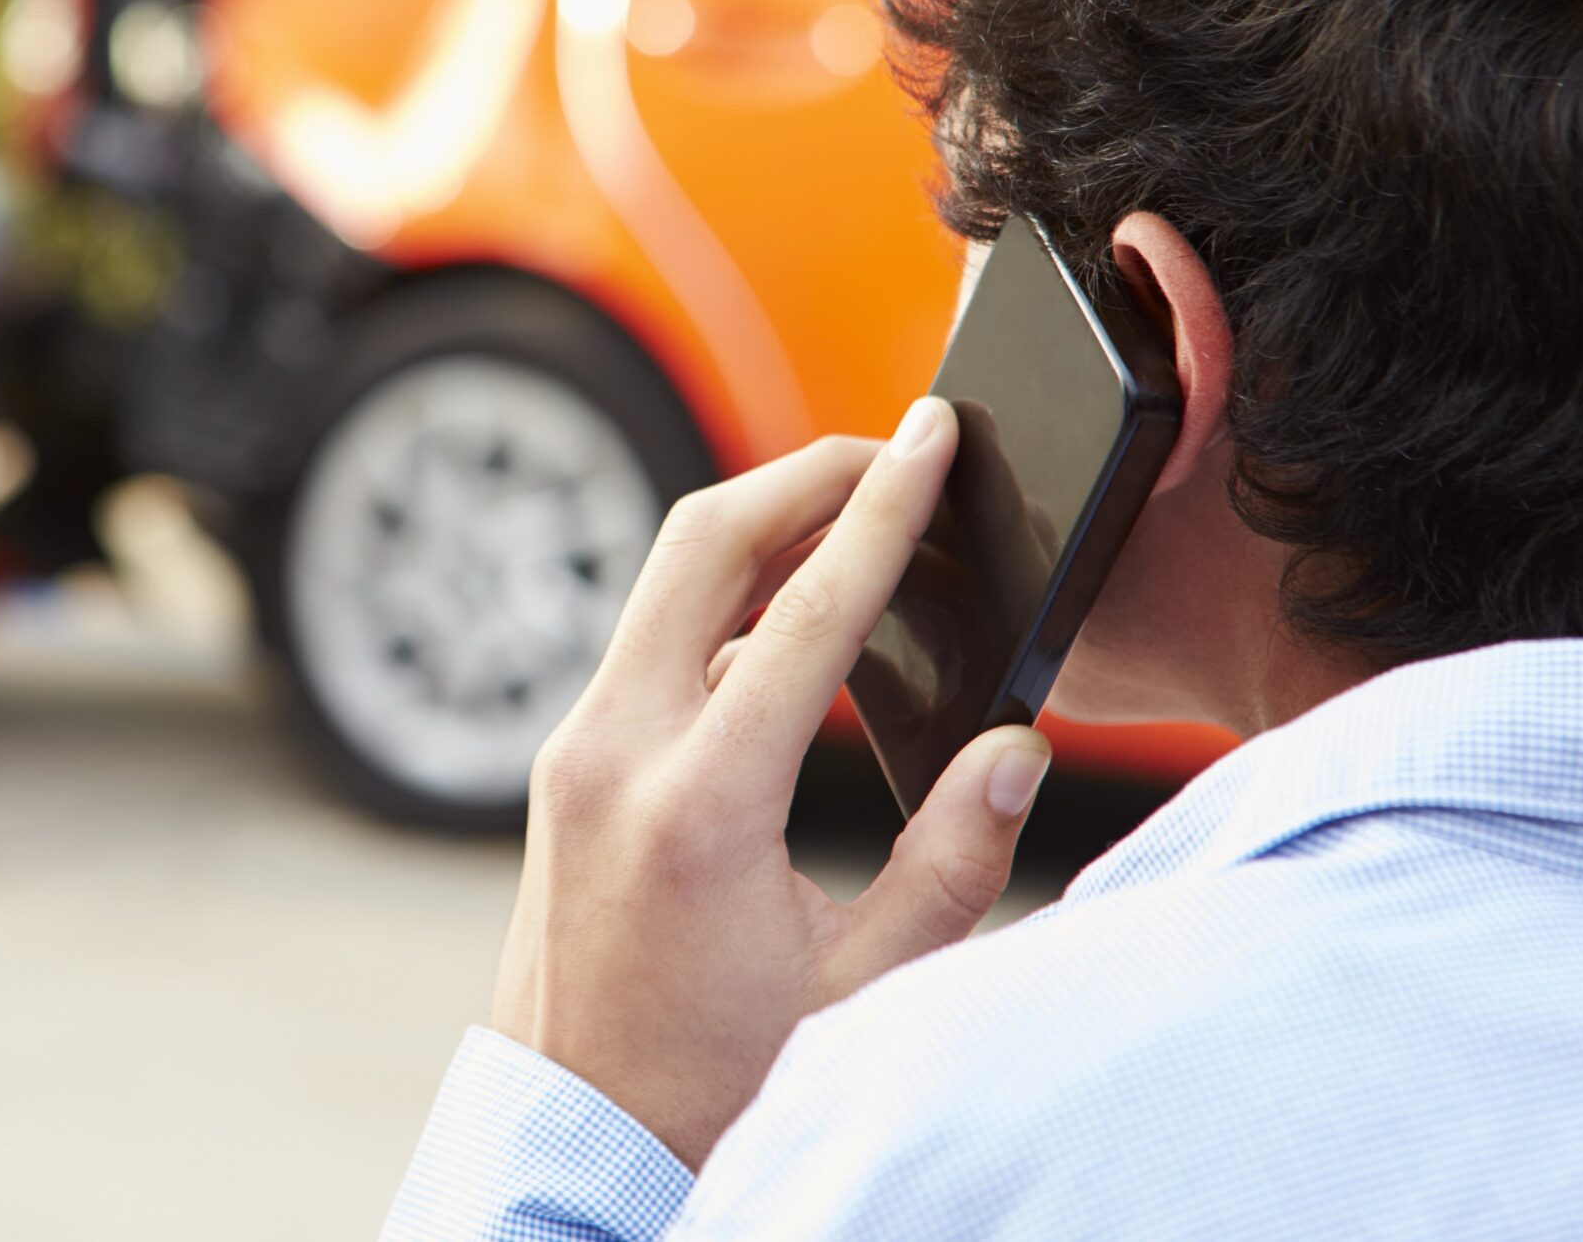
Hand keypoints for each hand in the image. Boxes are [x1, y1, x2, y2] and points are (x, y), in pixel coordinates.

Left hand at [490, 399, 1052, 1168]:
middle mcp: (613, 755)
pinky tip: (790, 619)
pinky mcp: (566, 772)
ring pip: (665, 587)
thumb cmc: (716, 1086)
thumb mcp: (864, 993)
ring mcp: (575, 756)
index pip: (812, 611)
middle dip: (801, 476)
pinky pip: (647, 646)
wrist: (581, 1146)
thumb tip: (1015, 749)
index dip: (885, 508)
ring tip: (855, 516)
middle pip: (702, 543)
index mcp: (698, 805)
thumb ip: (951, 863)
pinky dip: (722, 605)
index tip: (931, 436)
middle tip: (889, 450)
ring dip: (759, 533)